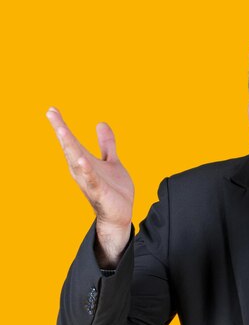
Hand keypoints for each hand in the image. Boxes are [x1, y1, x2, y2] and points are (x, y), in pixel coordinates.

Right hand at [47, 107, 133, 266]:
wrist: (120, 214)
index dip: (62, 125)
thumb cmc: (114, 189)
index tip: (52, 109)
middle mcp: (82, 171)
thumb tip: (101, 123)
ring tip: (62, 131)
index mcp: (85, 162)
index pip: (72, 141)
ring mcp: (89, 181)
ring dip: (70, 147)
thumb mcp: (112, 162)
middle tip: (51, 113)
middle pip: (70, 148)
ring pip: (77, 162)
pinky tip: (82, 160)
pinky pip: (91, 180)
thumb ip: (106, 144)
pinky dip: (86, 171)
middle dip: (61, 131)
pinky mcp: (99, 192)